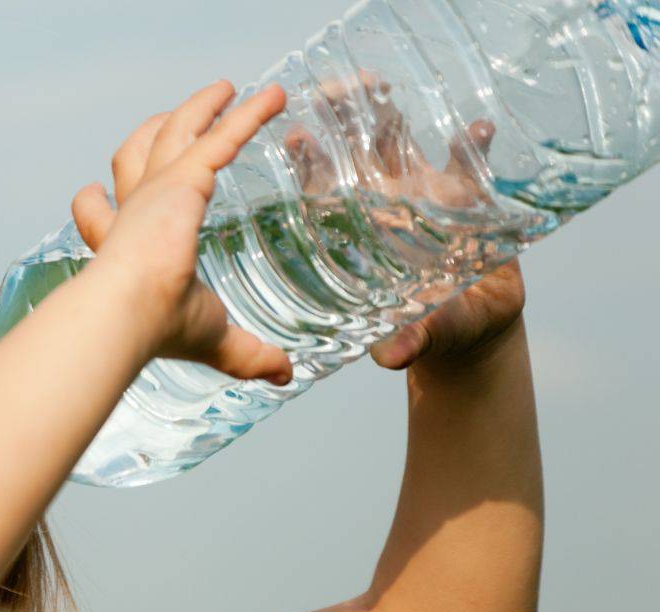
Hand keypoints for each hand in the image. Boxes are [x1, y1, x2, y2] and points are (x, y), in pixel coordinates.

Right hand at [71, 80, 293, 384]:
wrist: (130, 311)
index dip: (95, 208)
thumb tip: (284, 375)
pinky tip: (275, 98)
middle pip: (134, 157)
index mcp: (124, 248)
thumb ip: (247, 352)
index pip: (101, 220)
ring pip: (171, 131)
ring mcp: (154, 190)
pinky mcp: (181, 178)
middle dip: (151, 135)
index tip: (96, 195)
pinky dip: (249, 114)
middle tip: (169, 119)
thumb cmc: (156, 326)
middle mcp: (133, 212)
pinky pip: (221, 136)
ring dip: (197, 108)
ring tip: (225, 91)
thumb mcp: (210, 337)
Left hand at [281, 71, 522, 370]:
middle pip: (354, 152)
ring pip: (401, 143)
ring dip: (393, 115)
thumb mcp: (417, 338)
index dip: (308, 163)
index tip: (297, 137)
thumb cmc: (428, 330)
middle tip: (334, 92)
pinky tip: (479, 129)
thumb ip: (406, 341)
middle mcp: (382, 204)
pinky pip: (473, 162)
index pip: (323, 190)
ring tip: (386, 90)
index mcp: (357, 231)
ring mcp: (423, 194)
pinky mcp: (468, 196)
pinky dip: (475, 143)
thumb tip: (391, 356)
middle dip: (343, 118)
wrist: (471, 326)